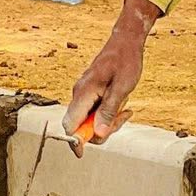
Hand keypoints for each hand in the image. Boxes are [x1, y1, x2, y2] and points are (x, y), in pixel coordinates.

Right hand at [64, 0, 161, 153]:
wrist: (126, 41)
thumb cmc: (125, 61)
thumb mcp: (122, 87)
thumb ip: (109, 111)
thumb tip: (99, 135)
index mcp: (83, 92)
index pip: (69, 125)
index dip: (74, 141)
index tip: (82, 153)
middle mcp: (79, 94)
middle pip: (80, 126)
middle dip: (101, 130)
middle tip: (122, 117)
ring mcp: (83, 94)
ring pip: (89, 120)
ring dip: (107, 121)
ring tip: (125, 109)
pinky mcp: (89, 93)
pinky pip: (94, 111)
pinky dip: (108, 113)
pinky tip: (122, 104)